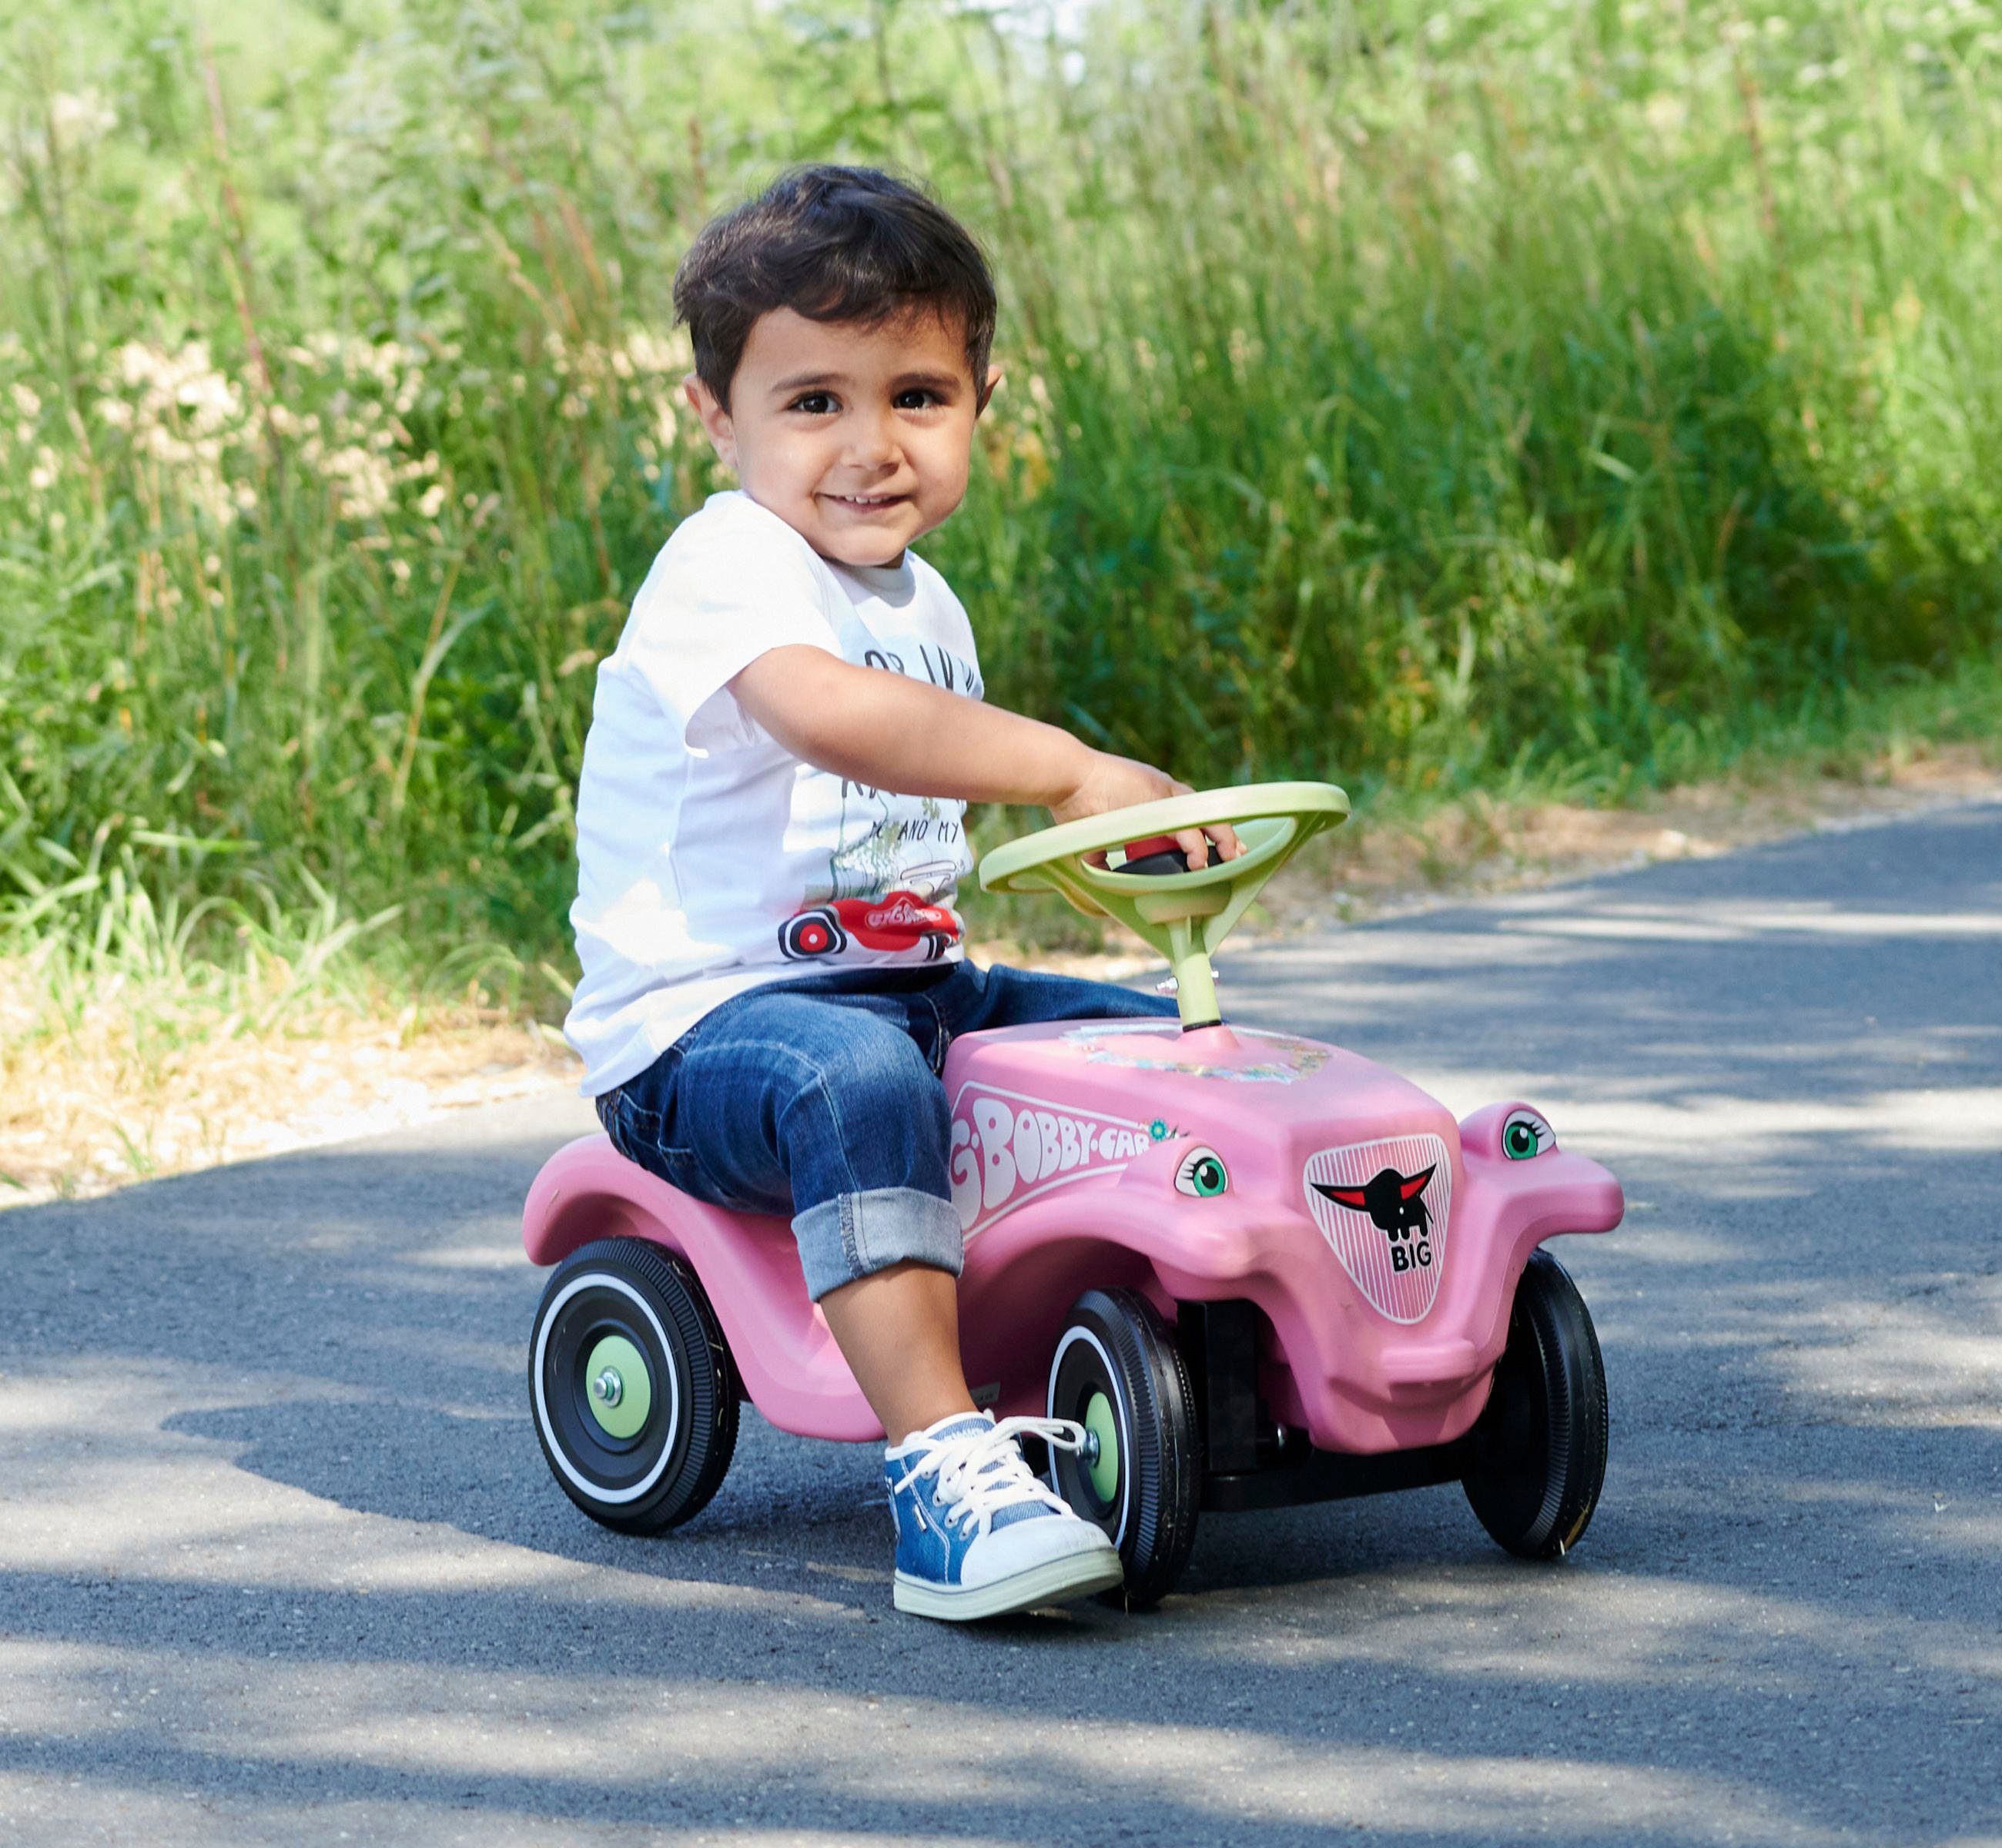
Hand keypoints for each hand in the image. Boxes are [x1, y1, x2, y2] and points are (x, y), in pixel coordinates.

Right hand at [1049, 751, 1242, 867]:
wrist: (1065, 776)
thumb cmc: (1072, 801)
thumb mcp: (1092, 835)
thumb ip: (1101, 859)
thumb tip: (1101, 882)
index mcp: (1151, 793)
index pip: (1187, 811)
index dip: (1205, 829)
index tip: (1218, 846)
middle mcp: (1162, 790)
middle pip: (1205, 811)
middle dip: (1223, 833)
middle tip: (1236, 852)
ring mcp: (1161, 792)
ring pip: (1203, 816)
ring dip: (1221, 838)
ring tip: (1232, 857)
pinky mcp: (1156, 799)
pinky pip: (1185, 825)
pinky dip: (1195, 844)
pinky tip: (1200, 861)